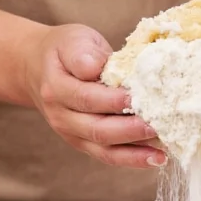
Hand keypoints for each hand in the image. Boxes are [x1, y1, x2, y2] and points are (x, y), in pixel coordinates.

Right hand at [25, 24, 166, 167]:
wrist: (38, 68)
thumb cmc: (64, 50)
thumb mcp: (72, 40)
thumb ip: (84, 53)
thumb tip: (96, 67)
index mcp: (56, 88)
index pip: (87, 98)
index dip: (114, 100)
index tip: (140, 96)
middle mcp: (60, 116)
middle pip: (97, 128)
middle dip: (130, 129)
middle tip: (159, 124)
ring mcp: (71, 133)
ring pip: (104, 148)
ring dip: (136, 151)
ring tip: (163, 150)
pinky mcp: (83, 143)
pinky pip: (108, 156)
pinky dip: (133, 159)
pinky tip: (157, 158)